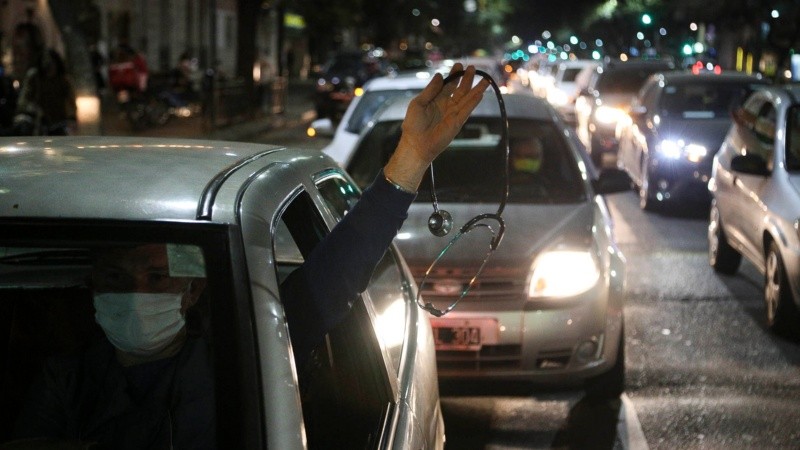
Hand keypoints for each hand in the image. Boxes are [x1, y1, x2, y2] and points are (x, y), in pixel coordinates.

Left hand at [384, 63, 489, 191]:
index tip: (459, 65)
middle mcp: (446, 105)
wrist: (416, 144)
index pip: (448, 84)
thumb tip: (439, 75)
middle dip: (466, 79)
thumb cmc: (413, 125)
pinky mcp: (457, 122)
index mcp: (436, 99)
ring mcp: (453, 113)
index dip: (454, 75)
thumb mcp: (418, 103)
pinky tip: (480, 93)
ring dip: (476, 89)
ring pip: (467, 98)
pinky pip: (467, 110)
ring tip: (485, 78)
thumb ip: (430, 90)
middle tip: (472, 68)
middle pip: (460, 90)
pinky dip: (474, 101)